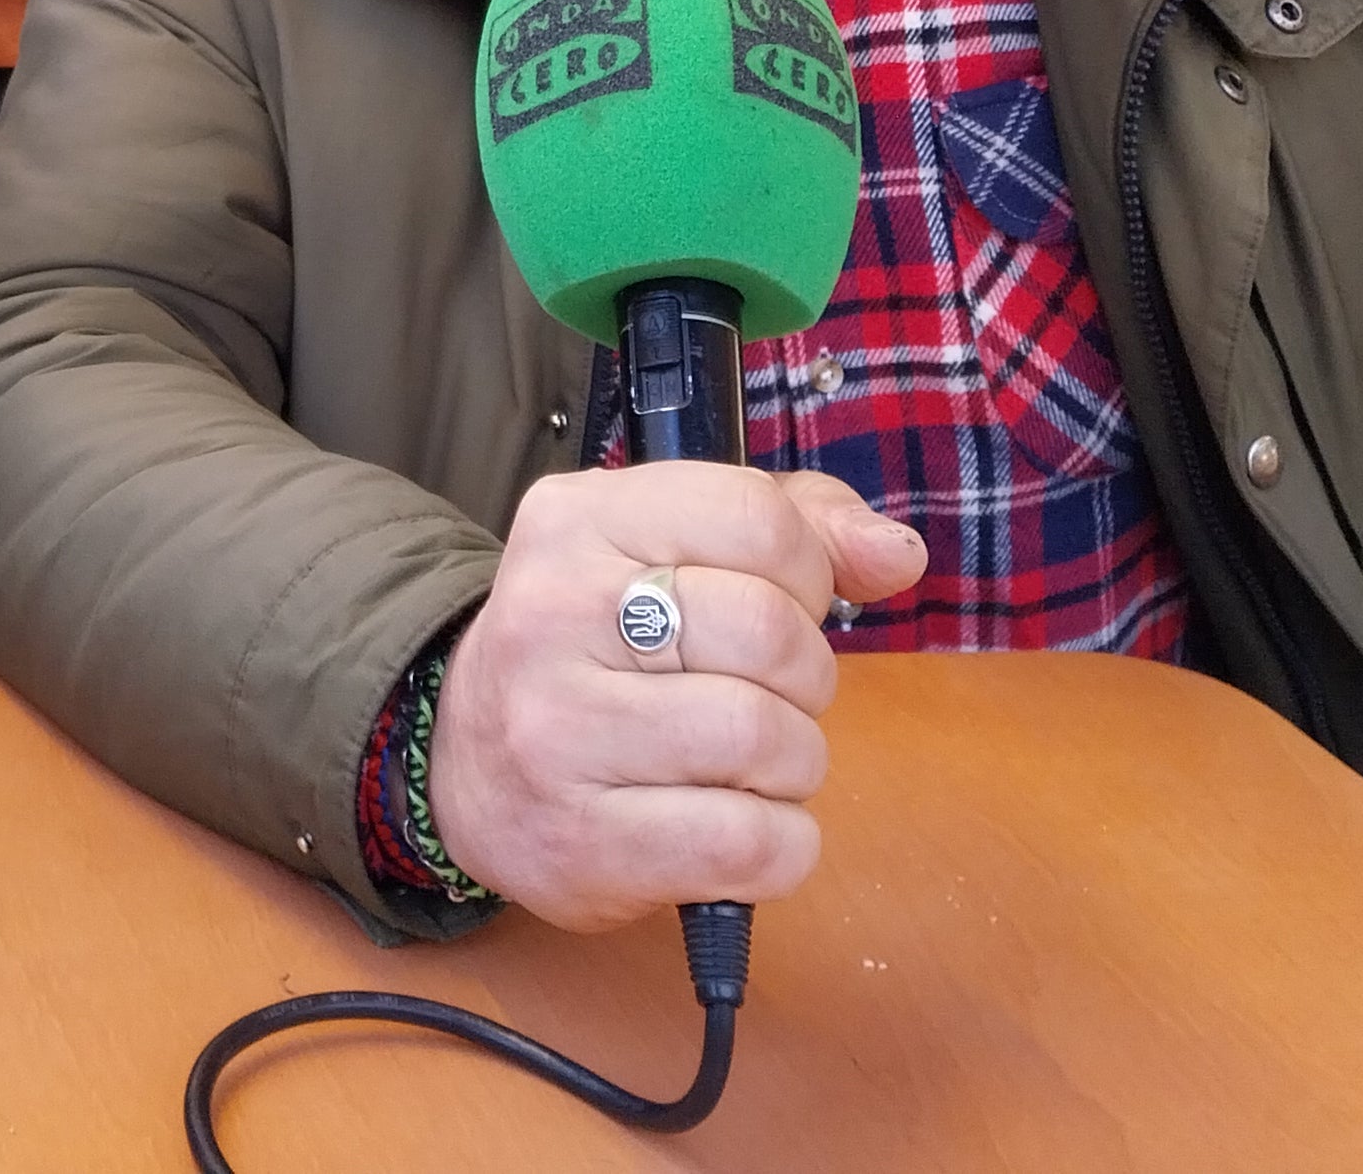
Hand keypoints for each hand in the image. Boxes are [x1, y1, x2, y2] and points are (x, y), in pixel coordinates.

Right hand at [426, 464, 925, 930]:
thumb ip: (795, 527)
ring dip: (793, 764)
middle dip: (804, 677)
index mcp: (577, 519)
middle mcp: (552, 613)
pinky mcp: (581, 841)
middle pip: (768, 633)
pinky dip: (780, 845)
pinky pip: (749, 844)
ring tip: (750, 764)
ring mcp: (555, 731)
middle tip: (766, 694)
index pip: (755, 517)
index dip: (806, 571)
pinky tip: (739, 826)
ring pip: (764, 739)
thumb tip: (896, 555)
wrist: (465, 766)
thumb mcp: (671, 549)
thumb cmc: (600, 648)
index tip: (779, 604)